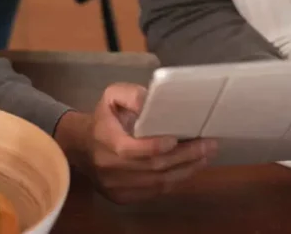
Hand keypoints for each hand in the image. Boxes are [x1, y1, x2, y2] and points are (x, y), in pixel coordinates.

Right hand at [53, 83, 217, 203]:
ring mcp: (116, 186)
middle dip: (184, 157)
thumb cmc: (103, 117)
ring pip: (157, 183)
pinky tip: (191, 167)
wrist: (81, 147)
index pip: (130, 150)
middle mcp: (109, 167)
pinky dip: (176, 180)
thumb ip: (131, 94)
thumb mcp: (111, 96)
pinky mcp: (123, 197)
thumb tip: (150, 101)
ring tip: (207, 156)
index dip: (153, 146)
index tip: (176, 139)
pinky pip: (155, 192)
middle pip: (152, 168)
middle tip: (208, 145)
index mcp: (105, 140)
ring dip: (186, 170)